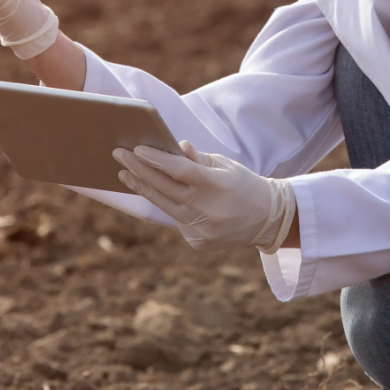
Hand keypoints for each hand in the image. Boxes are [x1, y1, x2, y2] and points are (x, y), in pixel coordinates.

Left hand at [108, 142, 298, 250]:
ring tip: (125, 175)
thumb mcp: (226, 166)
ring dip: (143, 188)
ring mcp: (204, 228)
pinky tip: (160, 197)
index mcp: (218, 185)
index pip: (180, 170)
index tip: (136, 149)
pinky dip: (168, 208)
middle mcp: (209, 209)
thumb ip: (197, 159)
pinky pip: (176, 221)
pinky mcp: (200, 242)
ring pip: (164, 206)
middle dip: (139, 169)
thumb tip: (175, 147)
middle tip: (119, 155)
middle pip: (165, 187)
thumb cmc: (244, 185)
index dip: (156, 160)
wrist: (270, 220)